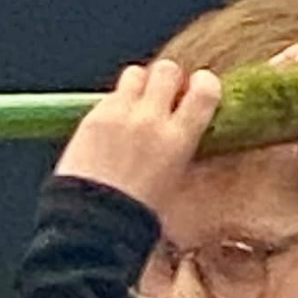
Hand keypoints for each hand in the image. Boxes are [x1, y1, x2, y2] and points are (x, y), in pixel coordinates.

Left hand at [55, 59, 221, 216]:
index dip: (202, 84)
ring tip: (133, 107)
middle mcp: (151, 120)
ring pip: (135, 74)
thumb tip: (183, 132)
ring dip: (138, 86)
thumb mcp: (174, 184)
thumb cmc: (135, 217)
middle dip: (167, 80)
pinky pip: (108, 96)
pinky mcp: (92, 118)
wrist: (93, 227)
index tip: (198, 87)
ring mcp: (120, 116)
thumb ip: (179, 149)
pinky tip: (109, 128)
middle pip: (167, 70)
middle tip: (161, 97)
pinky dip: (112, 105)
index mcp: (179, 139)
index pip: (204, 90)